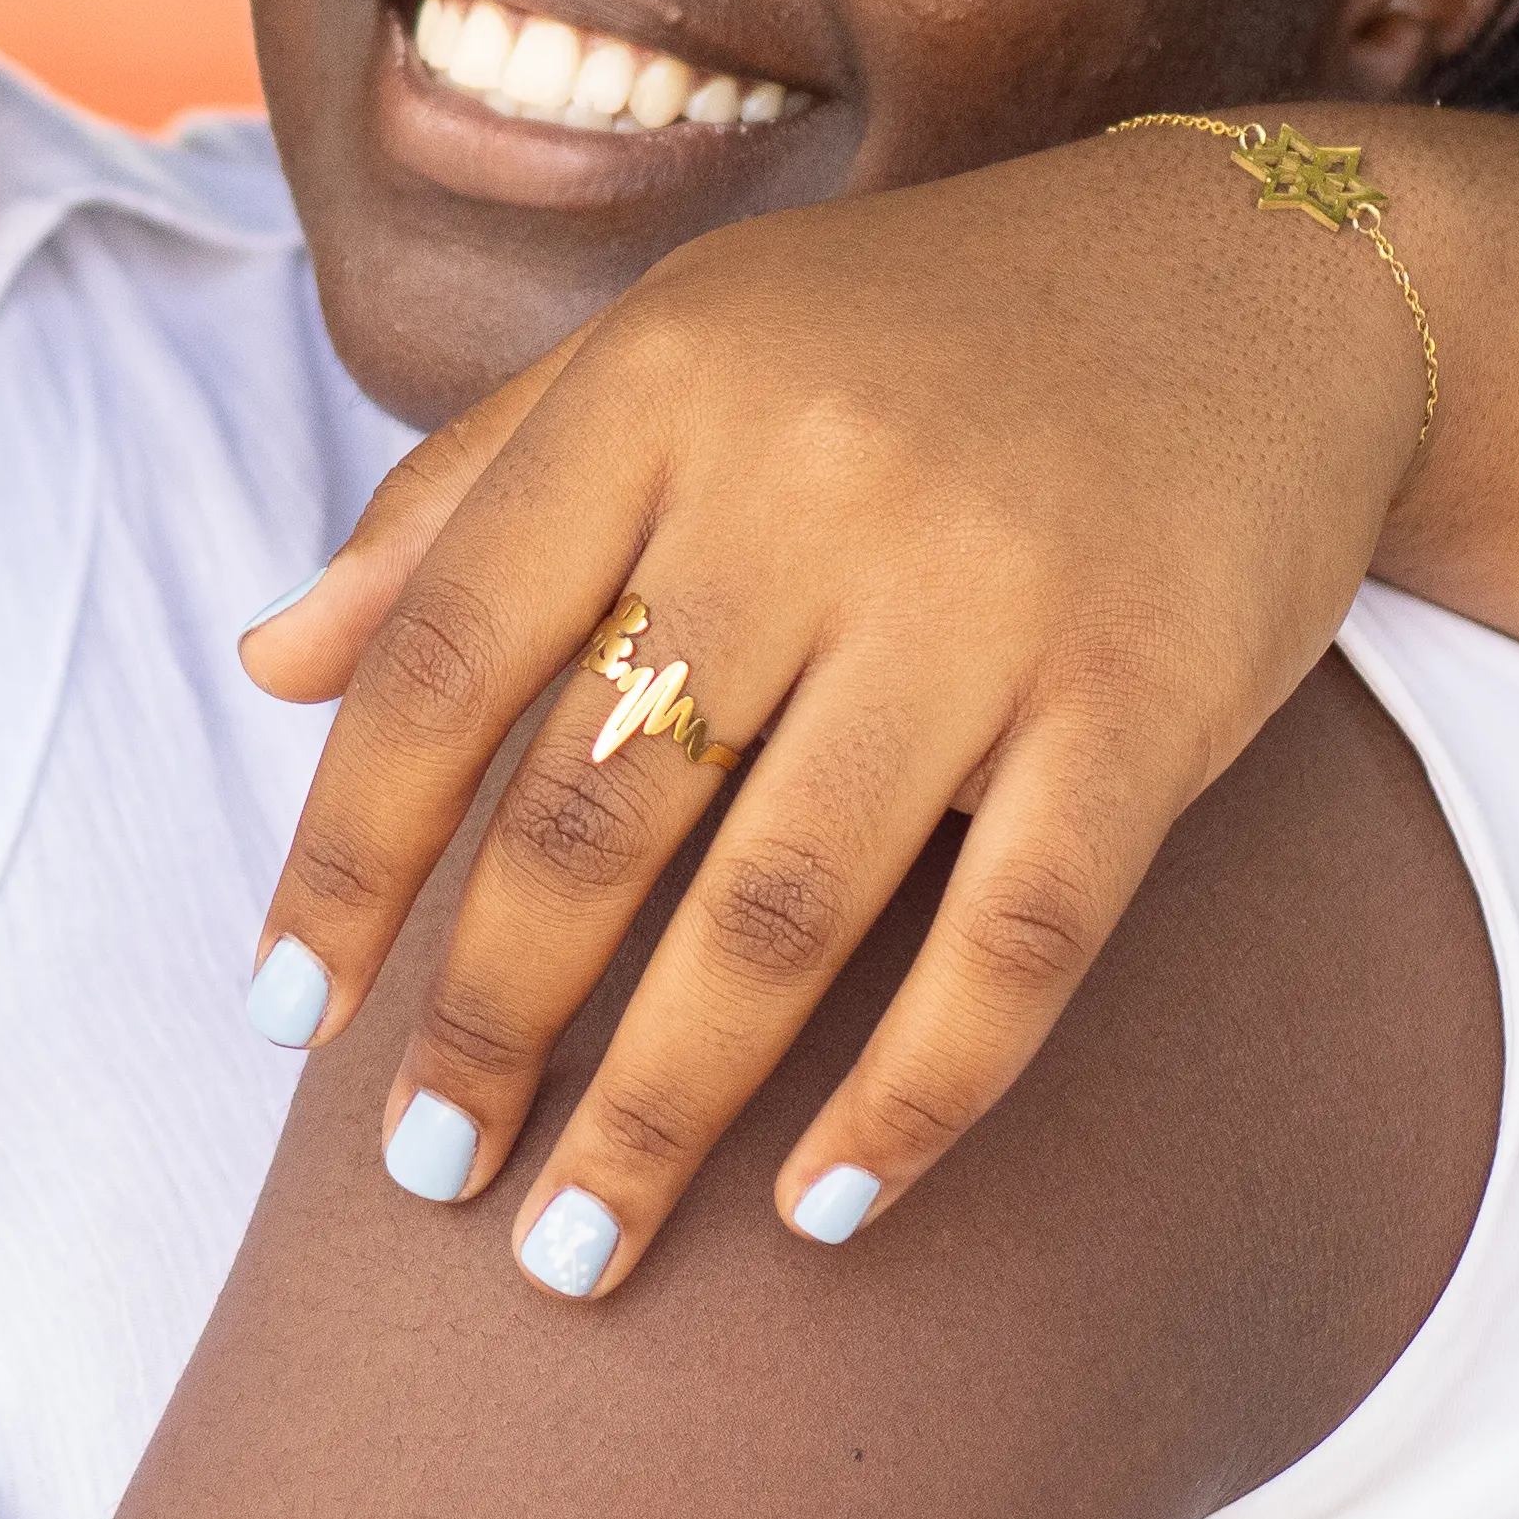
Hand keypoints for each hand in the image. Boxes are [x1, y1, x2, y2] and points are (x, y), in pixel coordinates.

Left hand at [234, 117, 1435, 1300]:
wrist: (1249, 273)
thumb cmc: (905, 341)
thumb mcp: (666, 355)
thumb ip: (459, 506)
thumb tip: (269, 666)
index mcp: (657, 390)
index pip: (446, 658)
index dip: (348, 855)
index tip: (286, 1018)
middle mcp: (805, 482)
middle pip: (595, 807)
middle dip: (489, 1020)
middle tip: (427, 1172)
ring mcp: (984, 594)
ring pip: (782, 908)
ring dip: (661, 1106)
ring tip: (575, 1245)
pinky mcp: (1145, 692)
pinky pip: (1014, 941)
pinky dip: (911, 1097)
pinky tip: (822, 1208)